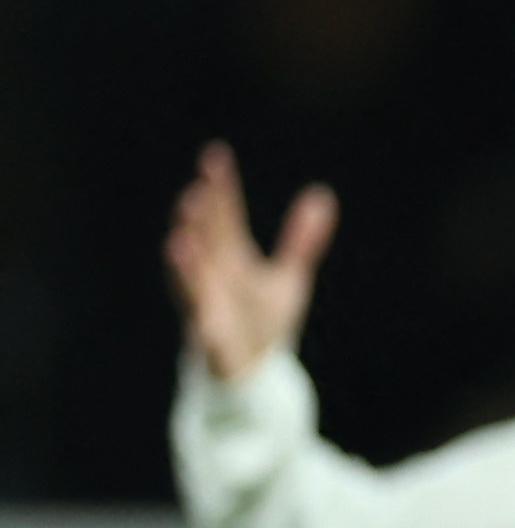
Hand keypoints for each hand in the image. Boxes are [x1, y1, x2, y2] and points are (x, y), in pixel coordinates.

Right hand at [165, 143, 333, 382]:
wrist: (256, 372)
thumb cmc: (263, 321)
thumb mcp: (289, 276)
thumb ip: (302, 240)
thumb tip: (322, 196)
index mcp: (229, 258)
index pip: (223, 215)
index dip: (220, 187)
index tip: (216, 155)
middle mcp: (214, 277)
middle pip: (205, 243)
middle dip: (198, 220)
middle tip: (196, 193)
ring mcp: (209, 307)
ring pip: (193, 282)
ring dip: (186, 262)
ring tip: (180, 237)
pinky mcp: (213, 341)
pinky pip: (204, 330)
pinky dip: (202, 320)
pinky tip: (202, 317)